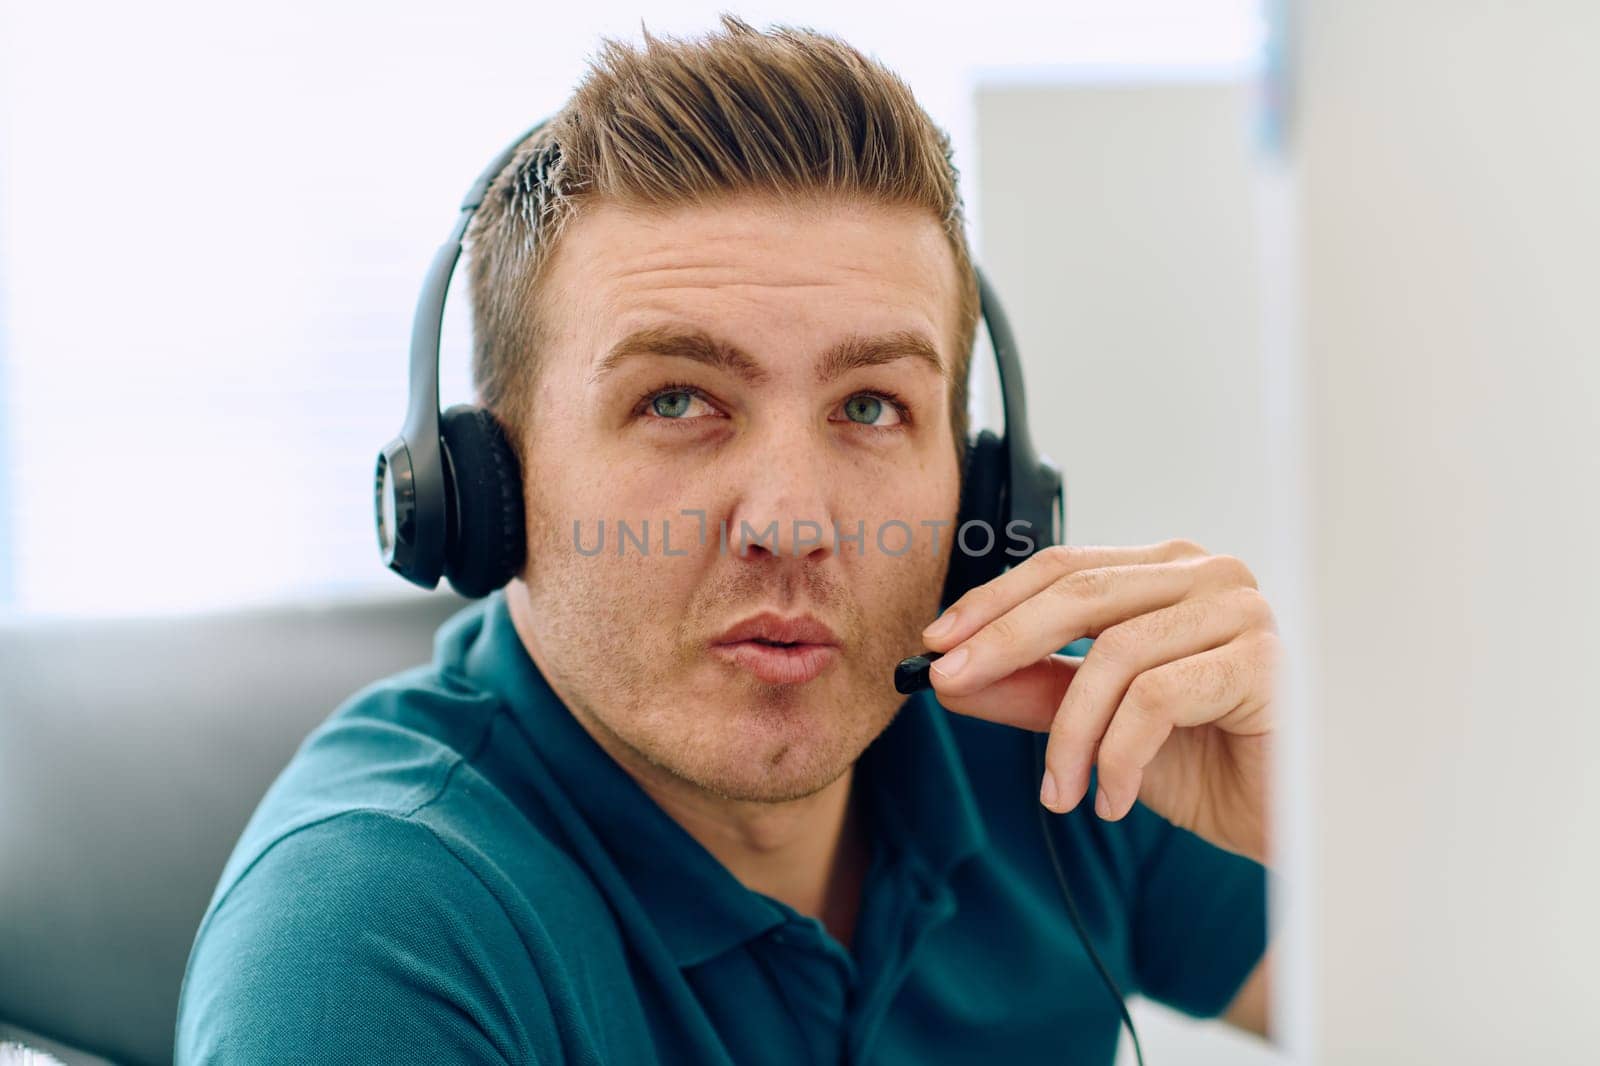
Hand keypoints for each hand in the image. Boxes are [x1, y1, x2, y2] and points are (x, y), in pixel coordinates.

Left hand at [920, 539, 1276, 865]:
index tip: (935, 644)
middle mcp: (1207, 575)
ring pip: (1114, 656)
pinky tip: (1111, 798)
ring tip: (1057, 792)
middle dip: (1003, 641)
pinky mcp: (1262, 662)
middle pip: (1080, 594)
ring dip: (1068, 734)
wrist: (1294, 822)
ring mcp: (1241, 612)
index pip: (1064, 568)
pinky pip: (1156, 699)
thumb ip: (1032, 692)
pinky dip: (1118, 755)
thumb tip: (951, 677)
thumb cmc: (1208, 762)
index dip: (993, 601)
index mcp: (1167, 572)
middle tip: (951, 685)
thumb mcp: (1099, 727)